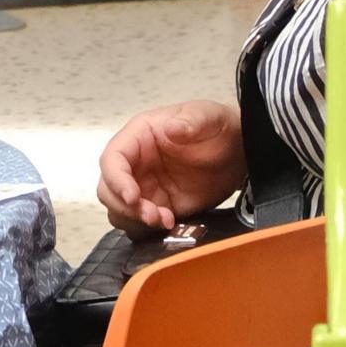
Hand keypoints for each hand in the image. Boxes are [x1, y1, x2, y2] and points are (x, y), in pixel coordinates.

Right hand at [96, 101, 247, 237]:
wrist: (238, 153)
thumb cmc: (217, 128)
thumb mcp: (208, 117)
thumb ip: (190, 121)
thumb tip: (171, 127)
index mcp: (138, 137)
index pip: (112, 160)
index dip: (116, 180)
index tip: (133, 197)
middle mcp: (134, 163)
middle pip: (108, 190)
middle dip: (126, 206)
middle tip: (152, 215)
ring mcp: (144, 187)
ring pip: (119, 210)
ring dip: (135, 220)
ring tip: (165, 219)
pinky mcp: (157, 206)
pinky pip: (138, 224)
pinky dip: (148, 229)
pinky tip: (171, 222)